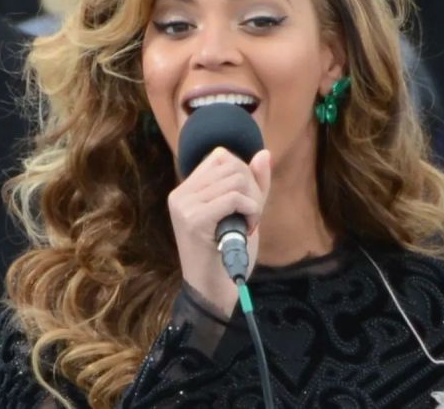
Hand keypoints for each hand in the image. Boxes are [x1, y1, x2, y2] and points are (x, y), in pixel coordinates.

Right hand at [168, 147, 270, 316]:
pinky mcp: (193, 219)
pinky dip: (251, 210)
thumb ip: (254, 183)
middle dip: (252, 188)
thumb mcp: (244, 211)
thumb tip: (264, 153)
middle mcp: (180, 193)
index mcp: (186, 189)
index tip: (245, 202)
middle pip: (231, 165)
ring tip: (247, 224)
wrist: (215, 290)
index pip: (221, 156)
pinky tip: (248, 227)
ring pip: (235, 179)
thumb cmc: (228, 252)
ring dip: (253, 201)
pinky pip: (234, 197)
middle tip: (250, 216)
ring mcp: (184, 205)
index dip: (243, 174)